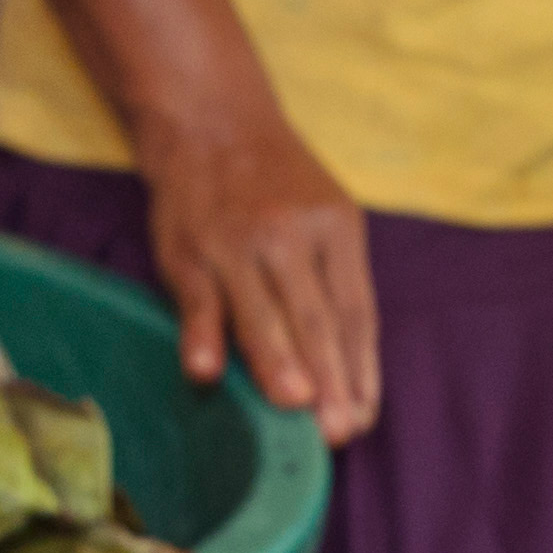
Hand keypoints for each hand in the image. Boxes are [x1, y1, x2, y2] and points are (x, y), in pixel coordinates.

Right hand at [142, 97, 381, 447]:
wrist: (210, 121)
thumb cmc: (277, 185)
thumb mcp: (327, 215)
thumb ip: (336, 284)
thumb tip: (349, 371)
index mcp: (337, 229)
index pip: (355, 311)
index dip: (360, 368)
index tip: (363, 416)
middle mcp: (291, 236)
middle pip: (315, 318)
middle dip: (329, 379)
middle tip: (337, 431)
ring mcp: (237, 244)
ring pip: (261, 313)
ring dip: (277, 363)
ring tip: (294, 407)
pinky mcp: (189, 252)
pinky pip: (198, 299)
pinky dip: (202, 335)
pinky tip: (206, 372)